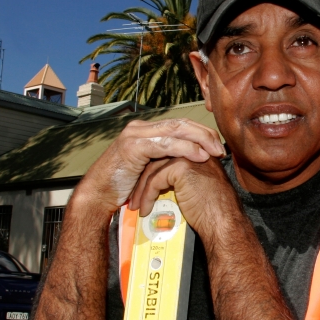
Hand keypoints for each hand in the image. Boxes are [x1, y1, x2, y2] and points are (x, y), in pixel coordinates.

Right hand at [73, 118, 224, 211]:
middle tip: (221, 147)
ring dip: (199, 140)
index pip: (179, 125)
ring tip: (214, 151)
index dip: (200, 132)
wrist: (98, 195)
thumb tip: (190, 161)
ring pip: (175, 130)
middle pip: (180, 124)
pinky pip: (165, 144)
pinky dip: (185, 149)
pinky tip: (199, 156)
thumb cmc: (123, 187)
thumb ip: (164, 160)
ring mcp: (135, 135)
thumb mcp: (148, 169)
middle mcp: (140, 128)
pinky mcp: (133, 146)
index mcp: (145, 131)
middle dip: (204, 133)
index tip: (217, 145)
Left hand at [130, 156, 241, 243]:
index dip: (153, 170)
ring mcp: (188, 156)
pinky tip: (145, 210)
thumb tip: (165, 183)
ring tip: (137, 206)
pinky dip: (147, 196)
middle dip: (143, 178)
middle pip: (158, 158)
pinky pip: (155, 180)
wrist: (223, 220)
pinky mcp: (181, 167)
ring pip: (153, 169)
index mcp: (199, 152)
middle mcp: (194, 150)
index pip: (168, 153)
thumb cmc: (214, 211)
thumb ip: (185, 178)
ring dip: (142, 190)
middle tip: (134, 196)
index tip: (142, 187)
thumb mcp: (199, 187)